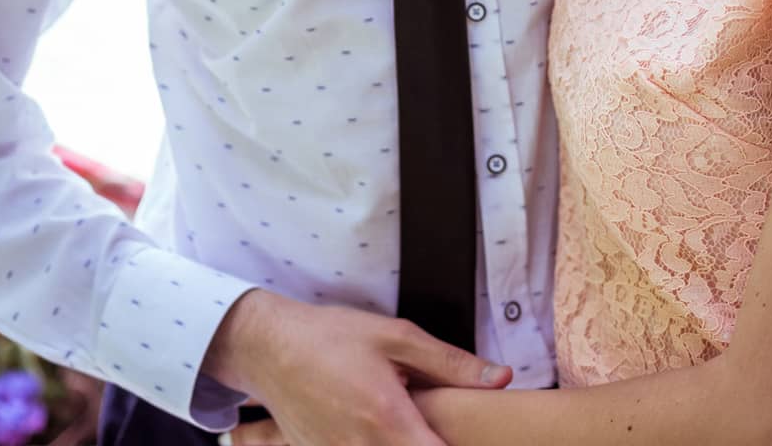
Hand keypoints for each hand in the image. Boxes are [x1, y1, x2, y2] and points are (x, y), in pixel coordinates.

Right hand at [203, 291, 511, 445]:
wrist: (271, 349)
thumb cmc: (332, 337)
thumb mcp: (395, 336)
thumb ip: (451, 363)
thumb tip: (500, 378)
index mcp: (388, 419)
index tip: (476, 439)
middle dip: (435, 442)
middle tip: (441, 426)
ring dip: (403, 442)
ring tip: (410, 422)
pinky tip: (380, 428)